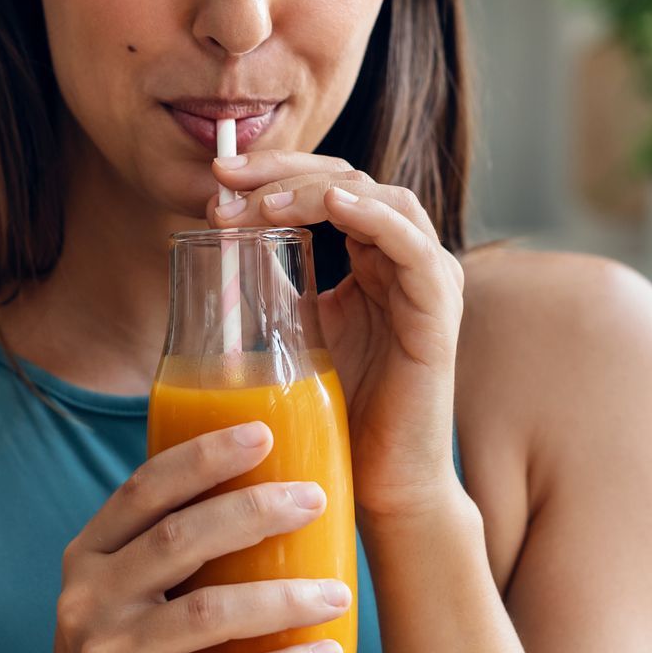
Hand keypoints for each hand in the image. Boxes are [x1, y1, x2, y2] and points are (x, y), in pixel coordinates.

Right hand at [16, 420, 352, 652]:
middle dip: (253, 511)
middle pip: (178, 539)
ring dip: (283, 598)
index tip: (262, 432)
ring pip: (210, 612)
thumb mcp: (119, 596)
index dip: (202, 457)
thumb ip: (165, 551)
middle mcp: (89, 599)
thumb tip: (264, 489)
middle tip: (314, 499)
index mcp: (88, 557)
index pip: (143, 489)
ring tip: (337, 592)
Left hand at [209, 150, 464, 519]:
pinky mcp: (439, 313)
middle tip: (226, 177)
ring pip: (383, 199)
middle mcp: (404, 258)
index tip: (217, 176)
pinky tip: (333, 206)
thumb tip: (213, 245)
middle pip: (351, 179)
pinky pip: (415, 247)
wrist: (380, 482)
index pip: (329, 185)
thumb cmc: (340, 413)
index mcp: (372, 256)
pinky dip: (375, 218)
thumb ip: (275, 285)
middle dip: (285, 171)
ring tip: (264, 203)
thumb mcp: (295, 332)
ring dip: (318, 191)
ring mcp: (427, 281)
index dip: (275, 171)